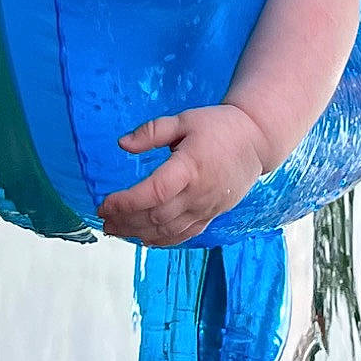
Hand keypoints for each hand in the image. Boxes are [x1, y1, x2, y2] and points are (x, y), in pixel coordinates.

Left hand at [99, 104, 269, 246]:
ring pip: (168, 231)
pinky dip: (162, 241)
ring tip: (116, 230)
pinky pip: (184, 235)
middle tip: (104, 220)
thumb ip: (152, 131)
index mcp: (190, 167)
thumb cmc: (218, 126)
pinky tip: (144, 239)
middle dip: (126, 221)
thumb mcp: (184, 119)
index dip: (127, 202)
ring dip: (139, 234)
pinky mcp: (211, 215)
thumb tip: (122, 144)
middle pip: (157, 217)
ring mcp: (206, 208)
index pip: (155, 192)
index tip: (105, 203)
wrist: (256, 140)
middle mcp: (198, 193)